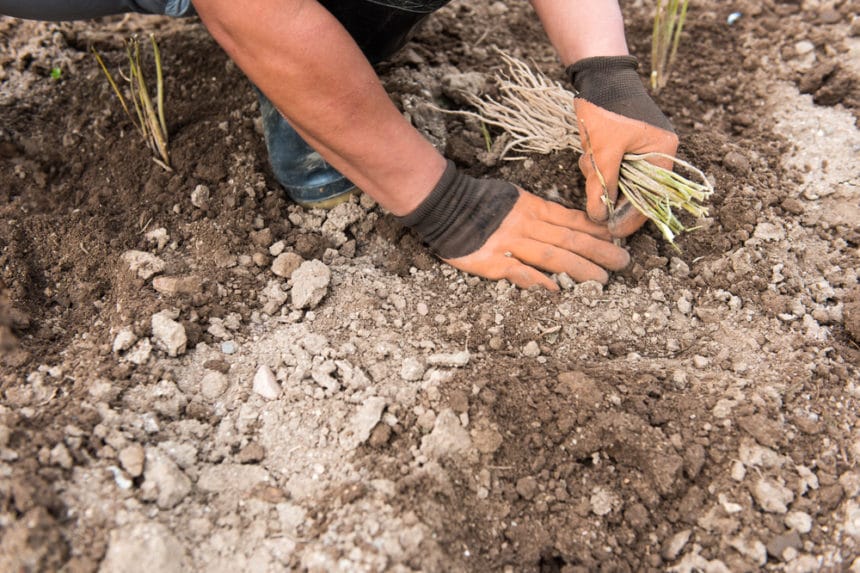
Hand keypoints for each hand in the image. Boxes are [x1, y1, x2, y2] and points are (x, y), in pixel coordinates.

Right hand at [443, 189, 629, 290]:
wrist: (441, 204)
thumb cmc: (479, 202)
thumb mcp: (514, 198)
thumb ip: (539, 213)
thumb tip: (570, 227)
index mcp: (532, 208)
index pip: (572, 221)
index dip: (598, 232)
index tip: (618, 241)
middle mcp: (525, 224)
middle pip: (570, 239)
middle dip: (600, 253)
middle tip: (623, 264)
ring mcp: (508, 243)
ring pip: (551, 256)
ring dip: (579, 270)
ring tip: (601, 282)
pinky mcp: (490, 261)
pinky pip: (518, 272)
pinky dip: (538, 281)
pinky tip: (557, 290)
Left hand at [568, 56, 678, 236]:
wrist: (597, 73)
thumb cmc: (605, 107)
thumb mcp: (603, 150)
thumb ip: (603, 185)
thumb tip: (599, 218)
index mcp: (664, 152)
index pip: (651, 199)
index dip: (630, 218)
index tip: (609, 231)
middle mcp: (658, 153)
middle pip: (633, 191)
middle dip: (608, 186)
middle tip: (592, 176)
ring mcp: (641, 149)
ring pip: (617, 180)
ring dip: (599, 172)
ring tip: (589, 153)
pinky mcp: (624, 146)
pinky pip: (610, 167)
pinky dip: (597, 163)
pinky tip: (588, 148)